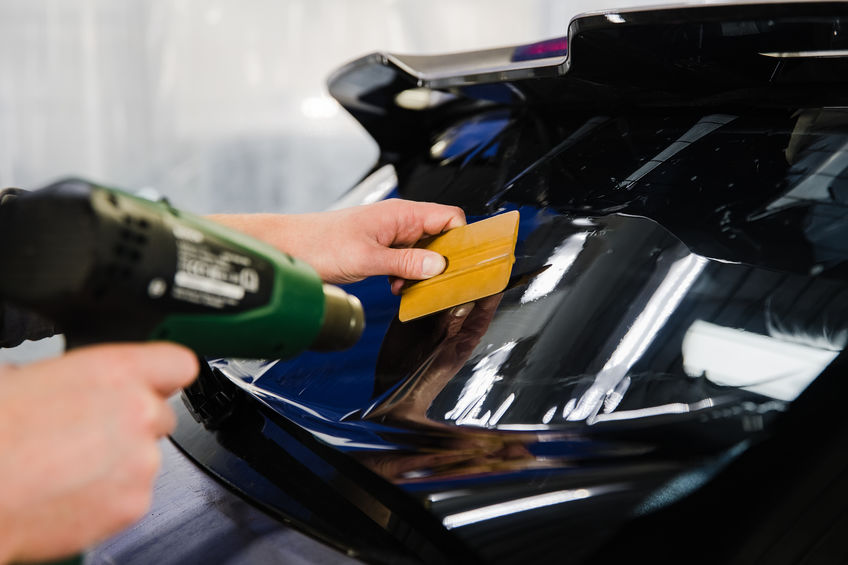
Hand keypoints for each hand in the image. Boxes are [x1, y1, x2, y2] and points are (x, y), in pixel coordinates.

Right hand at [0, 343, 197, 563]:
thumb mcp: (34, 378)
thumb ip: (86, 378)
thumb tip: (89, 385)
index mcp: (116, 371)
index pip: (178, 364)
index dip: (164, 378)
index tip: (158, 386)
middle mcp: (139, 413)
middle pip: (160, 417)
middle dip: (133, 427)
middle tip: (86, 438)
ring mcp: (142, 461)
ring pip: (145, 459)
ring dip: (118, 465)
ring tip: (67, 469)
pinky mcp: (135, 504)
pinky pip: (133, 496)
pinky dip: (109, 499)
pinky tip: (70, 493)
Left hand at [209, 199, 464, 293]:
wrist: (289, 248)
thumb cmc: (320, 244)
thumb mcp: (368, 258)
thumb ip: (406, 262)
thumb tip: (439, 265)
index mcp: (402, 214)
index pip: (450, 218)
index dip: (462, 239)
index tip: (465, 264)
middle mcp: (400, 221)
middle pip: (441, 236)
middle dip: (443, 261)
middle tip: (438, 283)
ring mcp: (391, 234)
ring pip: (424, 251)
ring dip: (422, 271)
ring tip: (408, 286)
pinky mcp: (381, 248)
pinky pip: (407, 260)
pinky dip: (407, 275)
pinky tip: (395, 286)